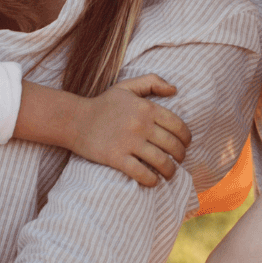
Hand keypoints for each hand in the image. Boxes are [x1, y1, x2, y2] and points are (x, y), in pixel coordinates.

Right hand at [72, 75, 192, 186]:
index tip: (185, 145)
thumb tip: (174, 90)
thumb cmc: (103, 104)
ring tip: (169, 174)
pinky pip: (142, 173)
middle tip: (178, 161)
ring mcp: (128, 142)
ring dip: (170, 171)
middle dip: (180, 156)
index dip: (186, 139)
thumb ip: (152, 82)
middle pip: (172, 145)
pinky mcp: (116, 158)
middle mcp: (140, 124)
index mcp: (146, 108)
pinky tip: (153, 181)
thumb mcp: (127, 87)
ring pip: (161, 161)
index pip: (178, 126)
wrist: (74, 120)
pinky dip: (151, 180)